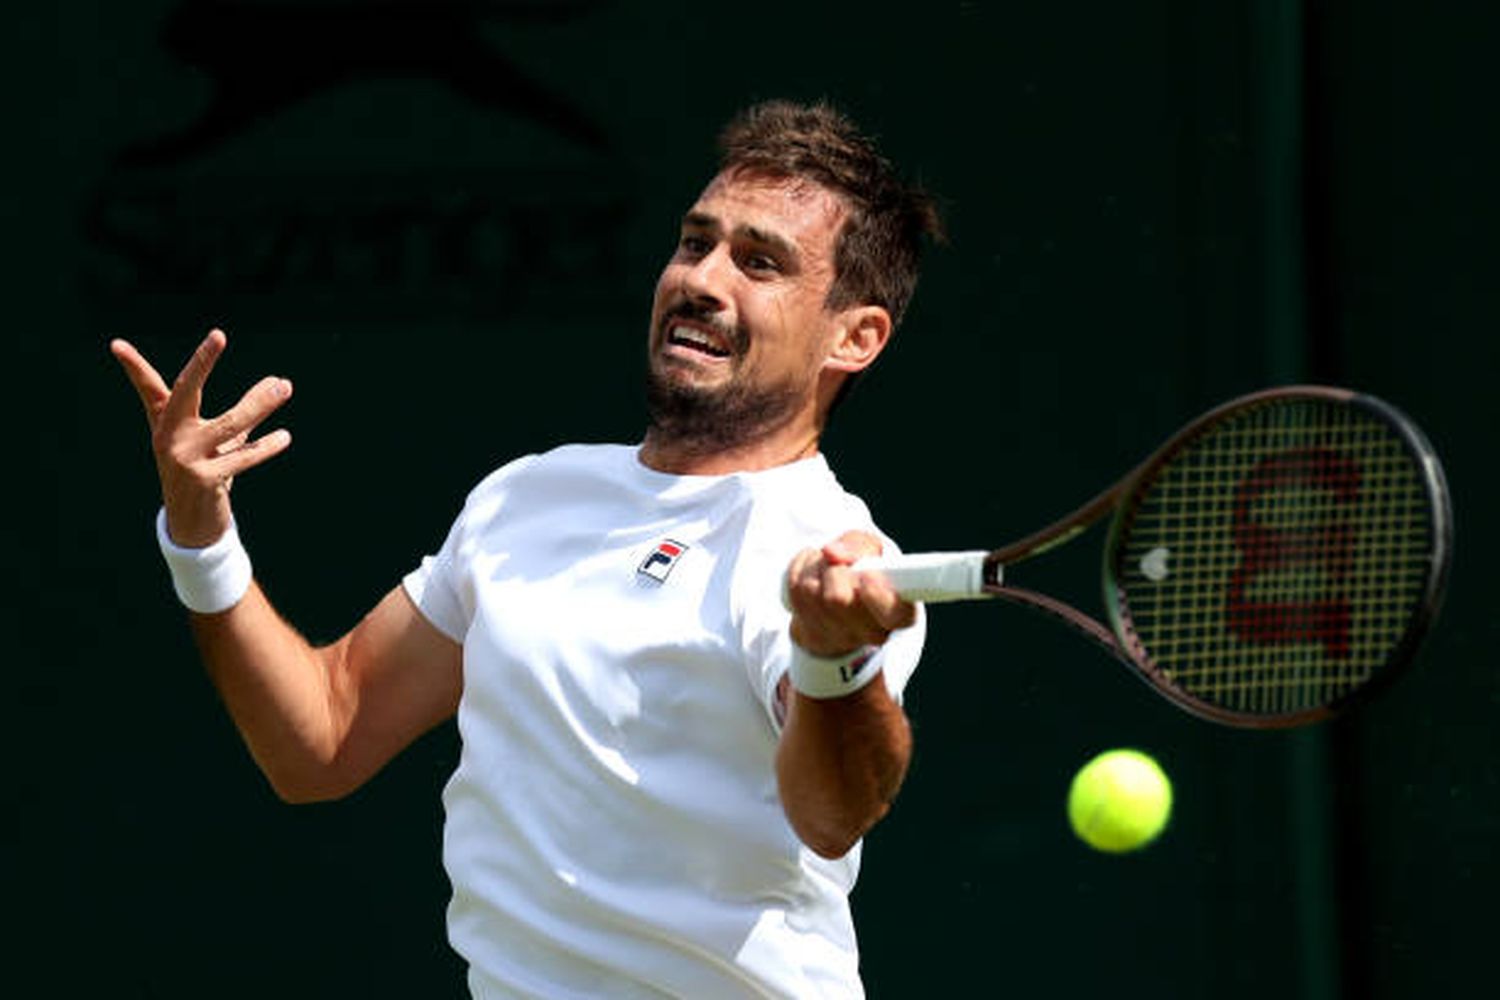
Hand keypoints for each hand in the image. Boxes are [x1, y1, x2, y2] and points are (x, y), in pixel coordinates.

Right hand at [111, 329, 292, 546]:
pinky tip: (284, 437)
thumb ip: (247, 409)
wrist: (192, 522)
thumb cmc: (204, 469)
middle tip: (218, 335)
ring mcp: (184, 458)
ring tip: (285, 386)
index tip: (115, 345)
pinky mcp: (204, 479)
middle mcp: (169, 436)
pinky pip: (241, 458)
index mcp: (166, 422)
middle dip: (201, 363)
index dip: (132, 366)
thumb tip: (278, 380)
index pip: (149, 388)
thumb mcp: (220, 437)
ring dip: (259, 404)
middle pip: (185, 391)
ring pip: (228, 424)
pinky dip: (264, 447)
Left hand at [784, 531, 917, 656]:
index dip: (876, 595)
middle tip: (841, 564)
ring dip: (815, 567)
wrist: (838, 597)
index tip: (867, 576)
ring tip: (827, 567)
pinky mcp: (809, 630)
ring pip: (811, 590)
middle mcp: (872, 633)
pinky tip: (813, 573)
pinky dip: (800, 569)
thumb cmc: (864, 570)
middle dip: (834, 569)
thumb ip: (859, 545)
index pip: (893, 613)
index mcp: (899, 612)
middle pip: (837, 598)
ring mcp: (838, 636)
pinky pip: (794, 588)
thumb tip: (831, 553)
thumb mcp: (871, 549)